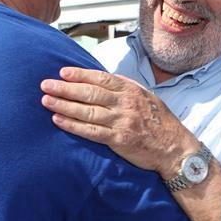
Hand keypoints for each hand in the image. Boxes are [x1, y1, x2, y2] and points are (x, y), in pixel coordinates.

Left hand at [41, 67, 198, 178]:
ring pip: (87, 111)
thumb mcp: (145, 96)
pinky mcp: (118, 140)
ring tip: (46, 100)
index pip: (101, 78)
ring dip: (64, 105)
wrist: (174, 148)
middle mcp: (125, 104)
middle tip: (46, 84)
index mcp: (131, 90)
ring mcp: (122, 122)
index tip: (62, 72)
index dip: (80, 74)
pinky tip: (58, 120)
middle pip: (90, 93)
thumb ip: (124, 89)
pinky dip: (73, 125)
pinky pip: (91, 131)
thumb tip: (100, 80)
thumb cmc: (159, 121)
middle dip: (65, 88)